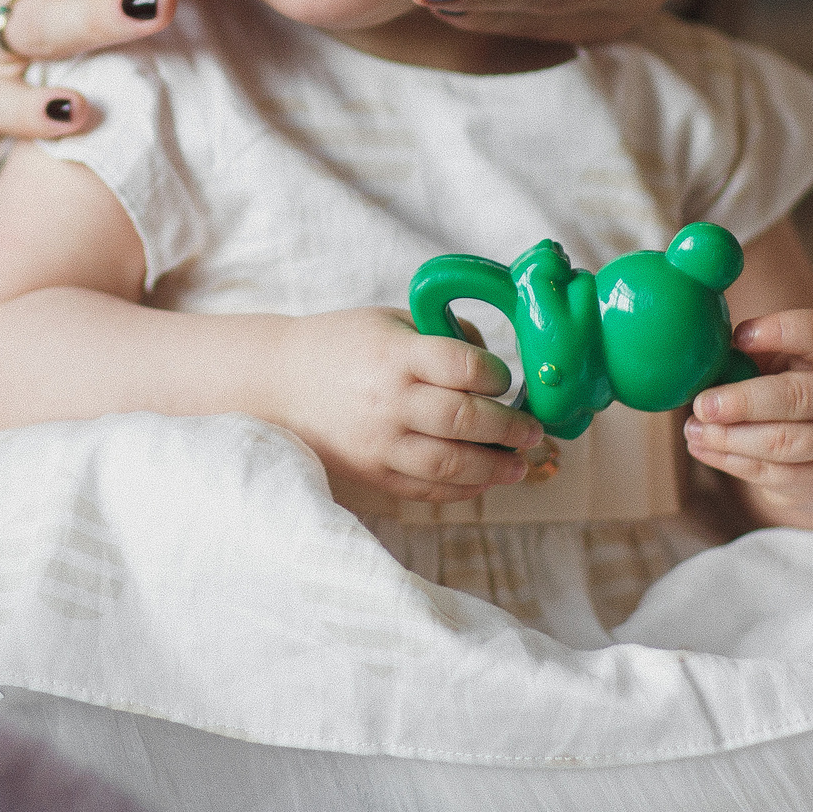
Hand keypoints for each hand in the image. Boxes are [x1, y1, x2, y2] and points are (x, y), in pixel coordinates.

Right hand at [267, 308, 542, 502]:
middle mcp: (388, 401)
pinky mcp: (373, 474)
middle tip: (532, 429)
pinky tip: (484, 480)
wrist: (279, 383)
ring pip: (451, 465)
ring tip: (518, 462)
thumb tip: (493, 363)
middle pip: (465, 420)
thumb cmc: (342, 345)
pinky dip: (463, 489)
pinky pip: (428, 491)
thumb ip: (442, 336)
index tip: (507, 380)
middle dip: (511, 428)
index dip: (498, 376)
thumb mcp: (389, 321)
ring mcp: (380, 442)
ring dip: (496, 467)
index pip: (463, 367)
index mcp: (395, 355)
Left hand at [682, 309, 812, 528]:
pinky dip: (731, 461)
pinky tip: (702, 447)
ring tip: (694, 429)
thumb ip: (750, 352)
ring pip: (783, 442)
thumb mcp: (784, 359)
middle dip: (743, 402)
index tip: (738, 337)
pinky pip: (773, 473)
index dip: (778, 332)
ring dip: (730, 438)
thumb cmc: (794, 387)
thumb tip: (698, 352)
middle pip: (799, 396)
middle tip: (702, 405)